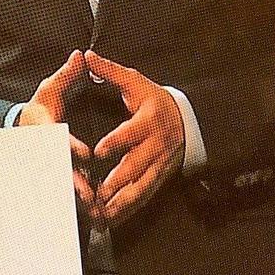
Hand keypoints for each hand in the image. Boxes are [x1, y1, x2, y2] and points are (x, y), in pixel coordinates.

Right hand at [18, 50, 96, 215]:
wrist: (23, 127)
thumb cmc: (39, 108)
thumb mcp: (51, 88)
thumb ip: (67, 74)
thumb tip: (81, 56)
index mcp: (43, 127)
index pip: (55, 137)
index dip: (69, 146)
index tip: (85, 153)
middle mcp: (42, 150)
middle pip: (56, 168)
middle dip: (71, 181)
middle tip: (87, 192)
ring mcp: (45, 165)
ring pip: (58, 184)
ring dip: (74, 197)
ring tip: (90, 207)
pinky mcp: (50, 175)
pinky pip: (60, 190)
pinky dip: (73, 202)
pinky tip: (89, 211)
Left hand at [86, 50, 184, 225]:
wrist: (188, 118)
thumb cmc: (154, 98)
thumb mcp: (135, 81)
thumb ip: (110, 71)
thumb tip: (86, 55)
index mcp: (148, 120)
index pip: (131, 133)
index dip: (115, 142)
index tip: (97, 151)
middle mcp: (156, 144)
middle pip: (136, 165)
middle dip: (117, 179)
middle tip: (97, 190)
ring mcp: (159, 164)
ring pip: (141, 186)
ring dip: (122, 200)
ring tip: (102, 211)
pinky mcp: (159, 177)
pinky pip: (144, 196)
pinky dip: (129, 208)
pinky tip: (112, 219)